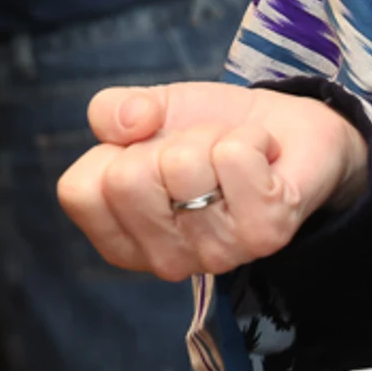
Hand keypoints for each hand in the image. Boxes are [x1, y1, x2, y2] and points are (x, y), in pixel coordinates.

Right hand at [57, 82, 370, 281]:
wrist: (292, 131)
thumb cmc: (214, 129)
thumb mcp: (151, 111)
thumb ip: (112, 111)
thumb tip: (127, 124)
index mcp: (122, 238)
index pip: (79, 191)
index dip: (115, 149)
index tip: (152, 149)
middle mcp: (163, 259)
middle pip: (128, 178)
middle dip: (168, 141)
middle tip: (203, 150)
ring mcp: (215, 253)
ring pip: (184, 163)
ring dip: (215, 138)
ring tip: (236, 155)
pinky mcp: (265, 233)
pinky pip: (235, 157)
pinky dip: (251, 137)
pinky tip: (265, 157)